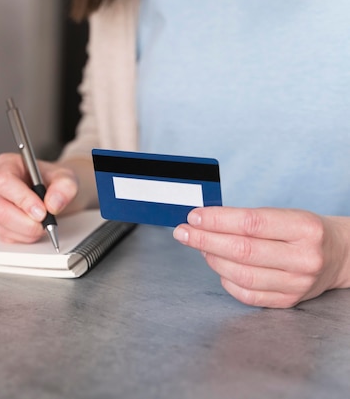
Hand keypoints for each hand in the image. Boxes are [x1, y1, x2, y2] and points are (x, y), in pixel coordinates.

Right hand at [0, 153, 78, 243]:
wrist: (53, 194)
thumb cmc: (53, 181)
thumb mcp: (66, 177)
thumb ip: (64, 186)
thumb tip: (53, 203)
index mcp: (6, 164)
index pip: (5, 182)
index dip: (23, 199)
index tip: (42, 211)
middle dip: (26, 221)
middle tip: (45, 221)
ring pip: (1, 225)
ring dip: (27, 230)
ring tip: (43, 223)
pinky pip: (4, 236)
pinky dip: (24, 237)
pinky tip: (34, 228)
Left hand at [172, 206, 349, 307]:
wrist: (339, 256)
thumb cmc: (303, 232)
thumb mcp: (284, 215)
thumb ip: (247, 219)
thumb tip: (202, 222)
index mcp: (305, 228)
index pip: (252, 223)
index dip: (217, 220)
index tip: (194, 217)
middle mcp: (305, 258)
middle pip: (243, 251)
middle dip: (205, 240)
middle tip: (183, 232)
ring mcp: (297, 283)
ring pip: (242, 274)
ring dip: (212, 259)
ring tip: (201, 247)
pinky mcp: (288, 301)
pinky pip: (247, 294)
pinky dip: (226, 280)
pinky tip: (218, 267)